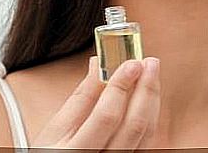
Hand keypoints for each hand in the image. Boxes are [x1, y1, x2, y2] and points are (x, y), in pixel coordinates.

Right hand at [33, 56, 160, 149]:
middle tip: (149, 63)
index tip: (131, 62)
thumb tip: (99, 64)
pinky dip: (150, 117)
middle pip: (133, 125)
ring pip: (146, 134)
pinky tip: (147, 100)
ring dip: (152, 101)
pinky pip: (147, 142)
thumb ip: (81, 97)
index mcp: (75, 152)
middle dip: (146, 89)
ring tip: (151, 75)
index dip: (122, 86)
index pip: (106, 116)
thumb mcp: (56, 128)